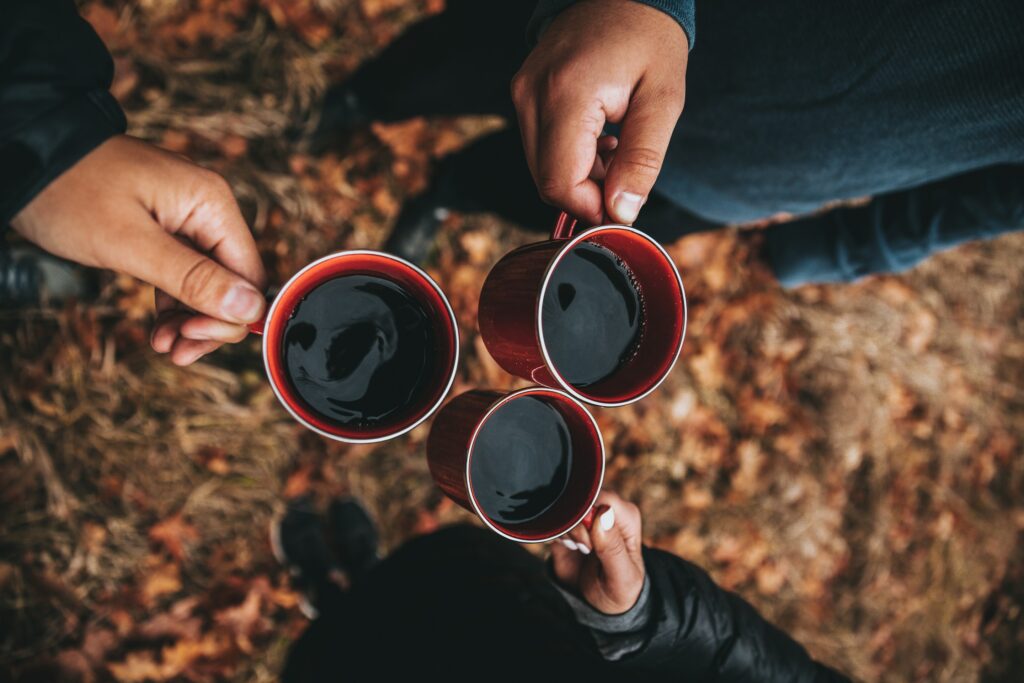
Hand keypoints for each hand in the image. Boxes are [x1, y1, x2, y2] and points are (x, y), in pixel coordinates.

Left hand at [10, 135, 266, 365]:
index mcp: (212, 204)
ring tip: (162, 346)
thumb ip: (193, 277)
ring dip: (190, 321)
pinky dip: (174, 307)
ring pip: (209, 286)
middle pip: (233, 284)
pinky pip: (185, 277)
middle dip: (208, 323)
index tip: (191, 339)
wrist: (24, 159)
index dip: (229, 316)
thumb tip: (250, 308)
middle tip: (175, 350)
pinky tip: (159, 330)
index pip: (248, 275)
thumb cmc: (71, 191)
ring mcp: (188, 220)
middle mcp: (209, 210)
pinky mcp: (166, 231)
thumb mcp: (130, 243)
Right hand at [511, 0, 687, 225]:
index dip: (591, 206)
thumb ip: (643, 160)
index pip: (560, 182)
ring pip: (541, 168)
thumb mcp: (663, 100)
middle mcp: (532, 94)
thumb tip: (621, 212)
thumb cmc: (649, 39)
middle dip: (587, 193)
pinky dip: (569, 156)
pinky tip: (598, 138)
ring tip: (616, 148)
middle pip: (547, 180)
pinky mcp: (522, 92)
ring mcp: (522, 92)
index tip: (623, 203)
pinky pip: (538, 146)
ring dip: (580, 175)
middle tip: (625, 174)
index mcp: (567, 95)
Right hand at [551, 491, 644, 613]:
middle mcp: (605, 511)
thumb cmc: (619, 588)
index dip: (592, 517)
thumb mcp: (622, 576)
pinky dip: (555, 533)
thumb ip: (612, 547)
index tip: (590, 543)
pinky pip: (553, 517)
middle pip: (581, 499)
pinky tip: (569, 547)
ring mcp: (585, 516)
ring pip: (564, 507)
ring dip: (566, 530)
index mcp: (626, 517)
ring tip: (579, 549)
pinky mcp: (566, 524)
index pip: (605, 498)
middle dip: (577, 525)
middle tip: (585, 548)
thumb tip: (603, 513)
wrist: (599, 603)